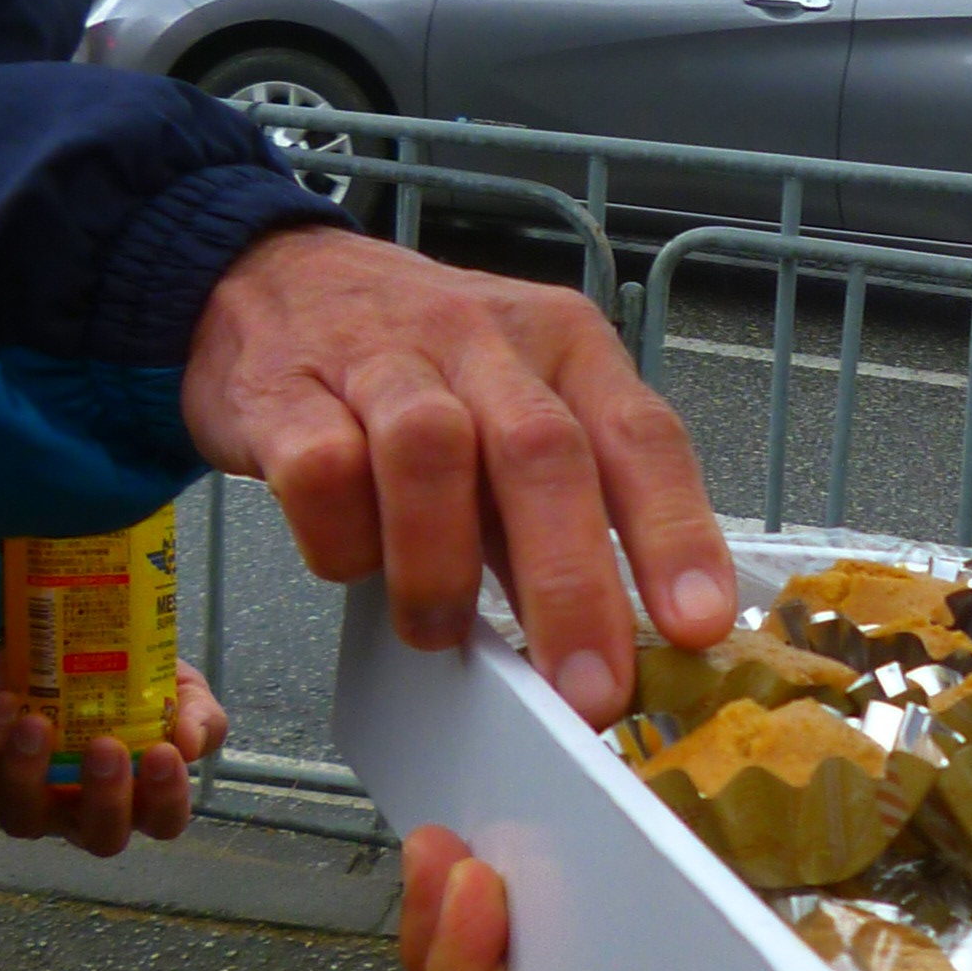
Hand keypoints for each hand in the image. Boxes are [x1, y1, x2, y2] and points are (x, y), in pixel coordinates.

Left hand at [0, 651, 226, 856]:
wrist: (62, 650)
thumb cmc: (129, 683)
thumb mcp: (179, 689)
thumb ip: (197, 714)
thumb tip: (186, 741)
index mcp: (141, 798)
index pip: (164, 821)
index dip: (166, 799)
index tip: (165, 754)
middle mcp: (87, 815)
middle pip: (101, 837)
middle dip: (104, 798)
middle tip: (106, 746)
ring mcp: (35, 807)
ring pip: (26, 819)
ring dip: (30, 775)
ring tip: (37, 723)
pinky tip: (3, 703)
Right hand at [181, 227, 735, 716]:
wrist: (276, 280)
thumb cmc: (423, 368)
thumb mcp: (513, 418)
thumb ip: (559, 514)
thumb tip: (606, 647)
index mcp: (567, 347)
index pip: (642, 435)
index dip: (675, 533)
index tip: (695, 625)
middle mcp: (485, 340)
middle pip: (542, 453)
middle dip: (571, 585)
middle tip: (585, 691)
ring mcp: (383, 357)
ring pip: (430, 453)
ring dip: (440, 568)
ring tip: (438, 630)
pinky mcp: (286, 390)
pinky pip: (324, 473)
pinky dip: (344, 541)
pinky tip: (354, 559)